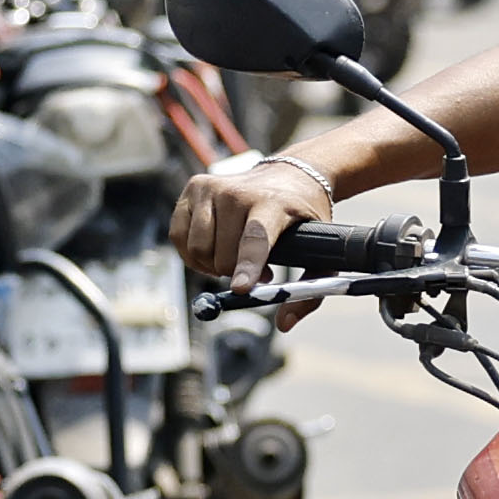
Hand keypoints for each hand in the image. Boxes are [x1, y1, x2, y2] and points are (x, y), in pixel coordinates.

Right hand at [173, 155, 324, 284]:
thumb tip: (283, 323)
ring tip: (233, 258)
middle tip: (254, 270)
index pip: (255, 238)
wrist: (289, 175)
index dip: (246, 267)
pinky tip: (213, 249)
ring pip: (198, 249)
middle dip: (234, 273)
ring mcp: (211, 187)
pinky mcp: (192, 188)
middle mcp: (237, 191)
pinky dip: (192, 253)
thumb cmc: (302, 218)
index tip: (241, 289)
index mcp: (273, 203)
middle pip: (222, 254)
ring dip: (213, 265)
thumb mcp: (319, 250)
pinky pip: (178, 236)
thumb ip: (309, 291)